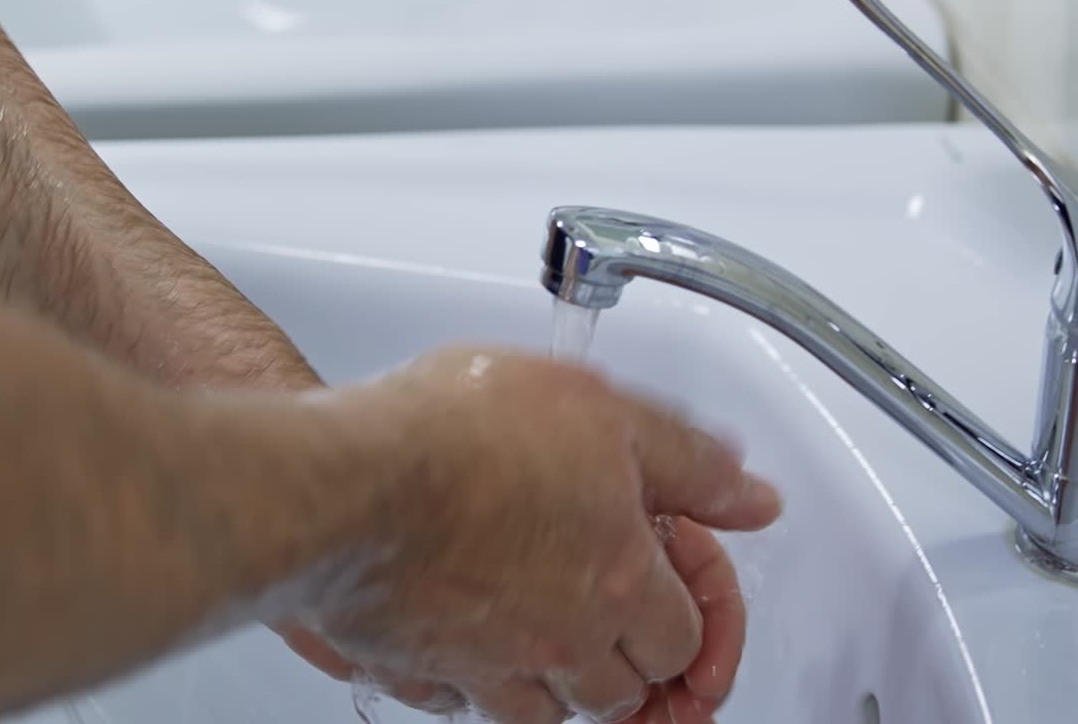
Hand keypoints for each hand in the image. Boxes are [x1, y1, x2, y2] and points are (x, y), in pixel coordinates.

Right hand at [297, 347, 780, 722]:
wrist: (350, 478)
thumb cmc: (462, 433)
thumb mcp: (602, 409)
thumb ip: (687, 457)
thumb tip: (751, 495)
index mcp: (619, 581)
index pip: (691, 634)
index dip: (701, 606)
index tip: (687, 574)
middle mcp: (561, 640)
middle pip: (629, 689)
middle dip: (642, 655)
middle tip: (631, 611)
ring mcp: (486, 664)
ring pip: (552, 711)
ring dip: (570, 682)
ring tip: (563, 636)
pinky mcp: (417, 669)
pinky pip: (469, 704)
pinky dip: (487, 685)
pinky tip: (478, 646)